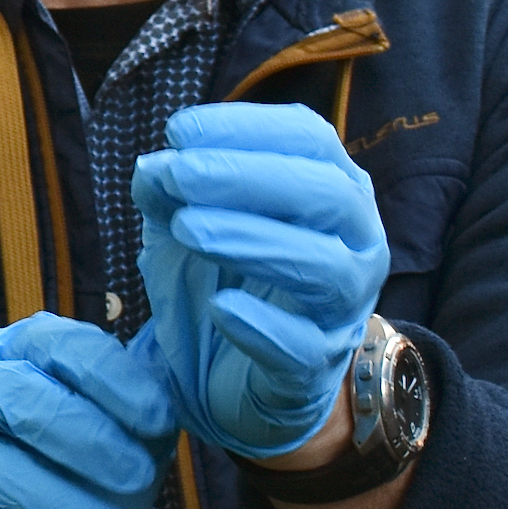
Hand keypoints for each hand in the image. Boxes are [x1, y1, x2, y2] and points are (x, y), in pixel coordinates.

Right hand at [0, 314, 179, 508]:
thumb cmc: (53, 478)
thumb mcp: (102, 437)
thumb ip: (138, 410)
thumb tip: (183, 388)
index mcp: (14, 351)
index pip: (61, 346)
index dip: (114, 381)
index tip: (160, 422)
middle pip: (18, 399)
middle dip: (88, 440)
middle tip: (140, 479)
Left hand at [129, 102, 390, 460]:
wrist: (232, 380)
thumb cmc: (225, 283)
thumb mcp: (184, 228)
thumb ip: (169, 193)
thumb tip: (154, 167)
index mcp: (330, 193)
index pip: (310, 141)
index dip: (248, 128)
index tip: (179, 130)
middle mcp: (354, 244)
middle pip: (328, 196)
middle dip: (249, 177)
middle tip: (180, 174)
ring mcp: (343, 310)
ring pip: (326, 268)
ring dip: (255, 241)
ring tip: (188, 230)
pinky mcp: (317, 370)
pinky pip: (305, 348)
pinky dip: (263, 326)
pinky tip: (220, 308)